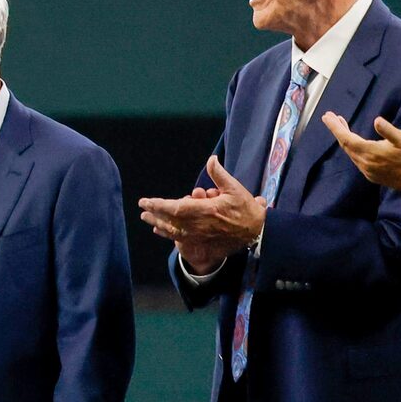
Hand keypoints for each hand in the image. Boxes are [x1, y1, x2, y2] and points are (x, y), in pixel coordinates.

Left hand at [138, 156, 267, 271]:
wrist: (257, 232)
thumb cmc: (245, 209)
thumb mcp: (234, 188)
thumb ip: (219, 174)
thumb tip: (211, 159)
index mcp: (206, 210)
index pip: (175, 207)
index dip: (158, 205)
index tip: (146, 200)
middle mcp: (200, 225)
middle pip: (171, 220)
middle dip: (155, 213)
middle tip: (143, 208)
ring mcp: (201, 236)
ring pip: (174, 231)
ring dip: (158, 224)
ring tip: (147, 218)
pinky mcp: (203, 242)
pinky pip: (181, 240)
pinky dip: (168, 235)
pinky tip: (160, 231)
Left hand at [322, 112, 400, 192]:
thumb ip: (388, 130)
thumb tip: (376, 120)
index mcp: (370, 152)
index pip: (346, 138)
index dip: (335, 127)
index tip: (326, 116)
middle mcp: (365, 163)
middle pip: (346, 145)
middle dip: (337, 130)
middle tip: (331, 117)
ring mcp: (368, 171)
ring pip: (350, 153)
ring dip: (345, 139)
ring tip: (342, 126)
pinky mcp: (373, 176)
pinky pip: (357, 160)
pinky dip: (352, 149)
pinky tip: (355, 143)